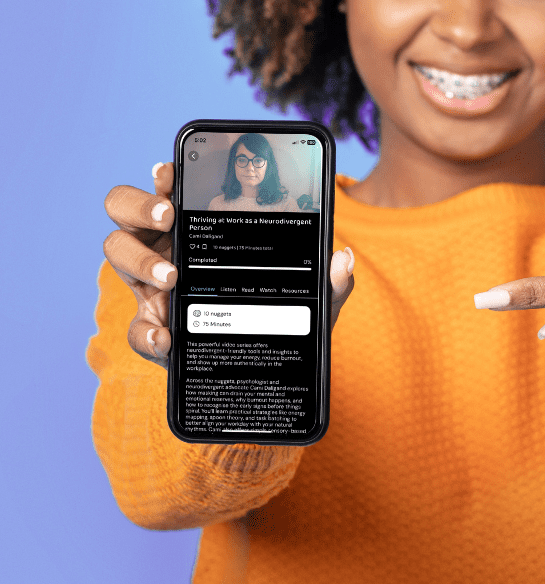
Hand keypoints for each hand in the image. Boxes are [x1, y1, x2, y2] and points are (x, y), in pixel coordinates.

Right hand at [103, 163, 355, 368]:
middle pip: (126, 209)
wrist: (266, 368)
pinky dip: (147, 333)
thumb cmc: (283, 315)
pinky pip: (136, 328)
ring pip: (116, 252)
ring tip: (173, 277)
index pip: (172, 189)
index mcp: (201, 227)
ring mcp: (154, 285)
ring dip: (138, 260)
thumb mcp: (315, 298)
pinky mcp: (153, 326)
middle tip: (168, 216)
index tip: (171, 170)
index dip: (164, 174)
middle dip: (138, 204)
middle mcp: (168, 246)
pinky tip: (168, 338)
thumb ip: (331, 281)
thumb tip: (343, 260)